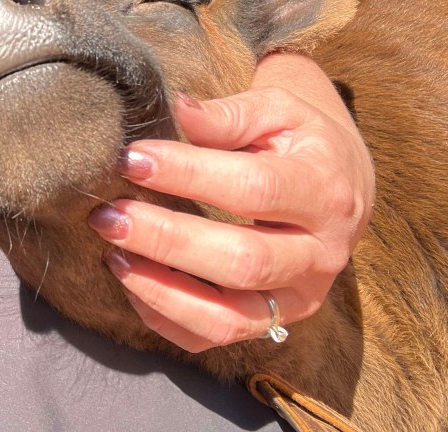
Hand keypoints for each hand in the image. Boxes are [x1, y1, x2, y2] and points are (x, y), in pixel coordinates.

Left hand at [87, 52, 373, 352]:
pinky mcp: (275, 323)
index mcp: (323, 191)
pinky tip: (132, 281)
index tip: (132, 160)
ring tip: (111, 254)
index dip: (188, 175)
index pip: (253, 189)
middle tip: (108, 216)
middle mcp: (320, 254)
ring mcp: (299, 297)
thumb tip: (178, 108)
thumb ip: (228, 114)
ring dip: (161, 290)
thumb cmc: (297, 138)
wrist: (339, 182)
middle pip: (242, 262)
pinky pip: (215, 338)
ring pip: (229, 318)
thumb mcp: (276, 109)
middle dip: (166, 240)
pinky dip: (167, 318)